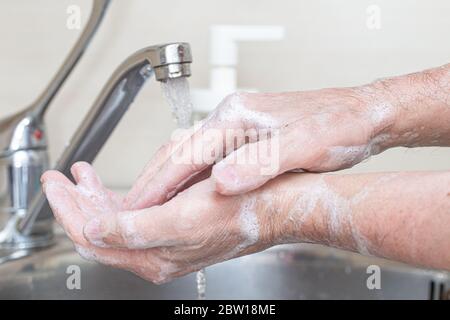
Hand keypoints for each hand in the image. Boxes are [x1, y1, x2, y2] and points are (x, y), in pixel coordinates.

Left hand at [42, 162, 285, 283]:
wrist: (272, 204)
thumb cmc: (237, 212)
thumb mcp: (181, 223)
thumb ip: (133, 231)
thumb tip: (92, 230)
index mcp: (153, 257)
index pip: (93, 239)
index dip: (70, 213)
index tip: (56, 188)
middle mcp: (155, 252)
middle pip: (99, 231)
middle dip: (77, 203)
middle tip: (60, 181)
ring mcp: (164, 238)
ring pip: (115, 222)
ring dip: (95, 198)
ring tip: (81, 177)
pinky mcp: (175, 224)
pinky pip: (135, 215)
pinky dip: (117, 197)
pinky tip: (114, 185)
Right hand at [125, 88, 397, 209]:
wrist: (361, 115)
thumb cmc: (338, 126)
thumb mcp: (304, 148)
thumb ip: (261, 163)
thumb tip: (221, 181)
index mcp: (236, 117)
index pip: (184, 155)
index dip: (157, 185)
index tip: (135, 207)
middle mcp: (231, 118)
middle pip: (177, 152)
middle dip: (152, 183)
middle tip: (129, 210)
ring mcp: (237, 127)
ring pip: (187, 156)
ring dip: (166, 181)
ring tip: (148, 206)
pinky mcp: (245, 137)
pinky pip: (204, 159)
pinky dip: (187, 179)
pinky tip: (185, 193)